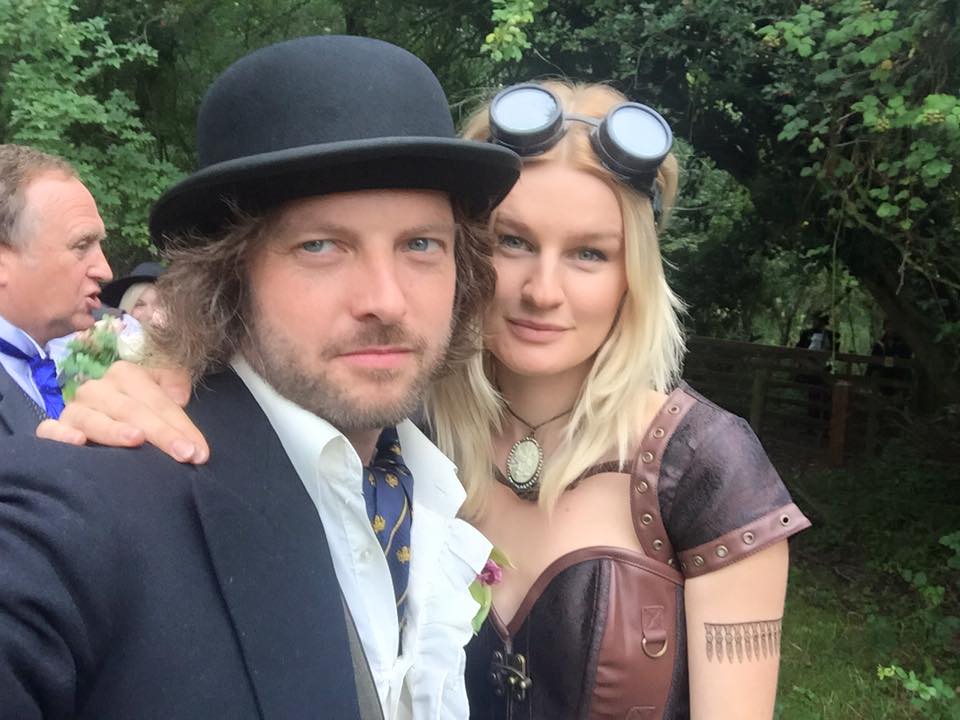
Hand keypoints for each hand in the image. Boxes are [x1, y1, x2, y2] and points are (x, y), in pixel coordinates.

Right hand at [36, 361, 208, 462]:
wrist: (113, 419)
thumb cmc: (144, 409)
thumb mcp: (163, 390)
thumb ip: (175, 383)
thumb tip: (180, 396)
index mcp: (126, 374)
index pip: (158, 401)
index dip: (181, 425)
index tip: (199, 451)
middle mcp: (98, 388)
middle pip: (132, 410)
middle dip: (162, 433)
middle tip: (185, 455)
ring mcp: (75, 408)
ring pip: (93, 418)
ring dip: (114, 430)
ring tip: (136, 440)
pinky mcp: (55, 428)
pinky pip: (50, 430)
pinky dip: (61, 435)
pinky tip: (79, 442)